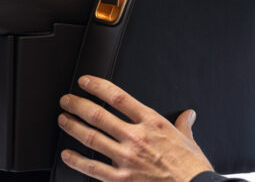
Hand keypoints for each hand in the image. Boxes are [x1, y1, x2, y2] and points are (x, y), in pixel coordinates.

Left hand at [58, 75, 213, 181]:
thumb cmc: (191, 167)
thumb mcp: (189, 140)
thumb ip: (183, 124)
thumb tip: (188, 114)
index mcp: (152, 123)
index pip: (118, 97)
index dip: (97, 86)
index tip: (85, 82)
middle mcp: (136, 138)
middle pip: (98, 115)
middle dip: (78, 105)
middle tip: (66, 100)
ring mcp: (127, 159)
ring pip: (91, 138)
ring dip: (73, 127)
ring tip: (63, 119)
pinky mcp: (122, 180)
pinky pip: (93, 168)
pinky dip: (76, 161)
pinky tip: (67, 155)